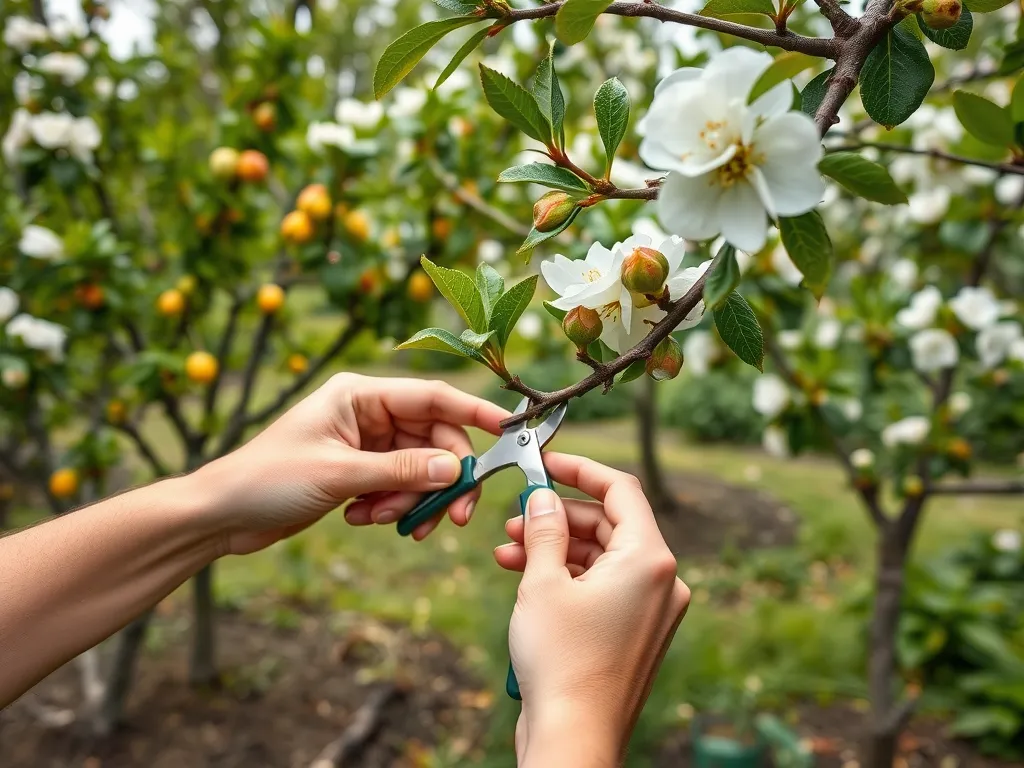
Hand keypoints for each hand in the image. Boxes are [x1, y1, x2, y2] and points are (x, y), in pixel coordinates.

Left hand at [194, 374, 507, 554]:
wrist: (221, 515)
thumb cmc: (267, 479)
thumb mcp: (340, 475)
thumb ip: (401, 471)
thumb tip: (455, 469)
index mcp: (360, 394)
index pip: (432, 397)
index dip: (473, 414)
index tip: (509, 430)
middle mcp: (368, 413)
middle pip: (432, 441)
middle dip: (440, 480)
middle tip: (449, 517)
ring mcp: (364, 443)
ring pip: (418, 469)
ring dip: (410, 499)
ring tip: (380, 519)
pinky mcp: (359, 471)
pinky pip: (397, 486)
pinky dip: (390, 506)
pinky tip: (360, 518)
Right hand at [493, 454, 689, 766]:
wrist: (574, 738)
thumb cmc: (562, 662)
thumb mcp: (542, 582)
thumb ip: (544, 529)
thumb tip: (543, 497)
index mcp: (650, 559)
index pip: (621, 489)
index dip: (580, 470)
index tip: (546, 462)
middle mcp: (660, 581)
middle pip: (608, 524)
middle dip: (557, 517)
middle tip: (515, 519)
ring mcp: (650, 609)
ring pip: (601, 557)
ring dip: (555, 548)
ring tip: (508, 551)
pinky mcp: (634, 632)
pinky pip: (602, 587)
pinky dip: (567, 578)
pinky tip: (526, 578)